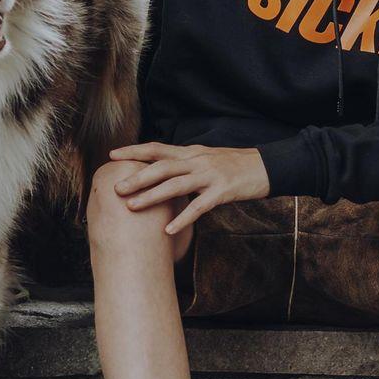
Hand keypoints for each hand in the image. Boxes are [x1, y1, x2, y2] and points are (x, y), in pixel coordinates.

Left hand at [109, 141, 269, 235]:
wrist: (266, 167)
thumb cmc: (233, 166)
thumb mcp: (205, 159)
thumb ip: (184, 164)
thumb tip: (161, 172)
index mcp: (190, 152)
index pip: (157, 148)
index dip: (134, 151)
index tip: (112, 155)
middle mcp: (196, 161)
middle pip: (161, 167)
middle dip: (136, 177)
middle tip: (115, 188)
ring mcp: (209, 175)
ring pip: (175, 185)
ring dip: (151, 196)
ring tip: (132, 207)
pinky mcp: (222, 191)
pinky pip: (199, 206)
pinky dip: (182, 218)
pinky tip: (168, 230)